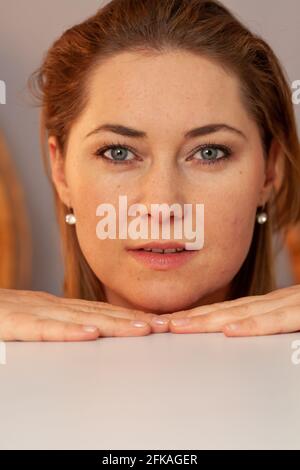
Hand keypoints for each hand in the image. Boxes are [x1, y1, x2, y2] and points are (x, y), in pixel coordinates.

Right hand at [0, 288, 167, 340]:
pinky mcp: (12, 323)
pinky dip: (68, 331)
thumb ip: (58, 322)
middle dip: (133, 319)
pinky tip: (91, 334)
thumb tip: (89, 329)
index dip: (130, 315)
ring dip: (113, 323)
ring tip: (144, 329)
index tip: (158, 323)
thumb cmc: (1, 315)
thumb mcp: (33, 318)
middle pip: (97, 312)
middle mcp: (48, 305)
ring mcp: (31, 311)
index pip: (100, 310)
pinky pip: (42, 328)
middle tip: (165, 325)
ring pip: (78, 318)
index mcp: (55, 305)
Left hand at [159, 284, 299, 336]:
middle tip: (159, 324)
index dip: (196, 315)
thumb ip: (270, 321)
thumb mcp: (293, 316)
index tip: (168, 322)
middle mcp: (275, 300)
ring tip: (177, 326)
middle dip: (189, 317)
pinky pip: (276, 321)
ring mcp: (289, 304)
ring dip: (207, 320)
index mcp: (270, 302)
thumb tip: (240, 332)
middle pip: (225, 310)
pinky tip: (229, 331)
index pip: (227, 310)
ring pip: (242, 312)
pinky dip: (251, 325)